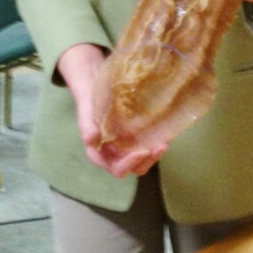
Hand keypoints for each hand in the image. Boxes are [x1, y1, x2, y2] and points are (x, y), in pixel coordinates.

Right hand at [57, 42, 166, 177]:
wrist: (95, 85)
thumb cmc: (89, 100)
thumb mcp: (86, 110)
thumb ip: (87, 126)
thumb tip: (91, 141)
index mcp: (100, 154)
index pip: (116, 168)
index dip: (128, 164)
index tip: (141, 151)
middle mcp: (115, 154)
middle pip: (134, 168)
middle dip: (147, 161)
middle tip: (159, 147)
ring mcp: (127, 147)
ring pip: (144, 160)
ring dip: (155, 155)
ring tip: (164, 143)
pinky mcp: (137, 138)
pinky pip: (149, 146)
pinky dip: (157, 143)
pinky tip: (166, 135)